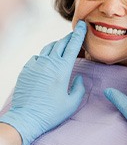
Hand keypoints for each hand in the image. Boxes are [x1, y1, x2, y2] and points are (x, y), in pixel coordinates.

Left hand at [0, 20, 86, 144]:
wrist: (25, 118)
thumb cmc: (51, 113)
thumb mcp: (72, 103)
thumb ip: (79, 88)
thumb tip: (79, 78)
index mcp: (62, 69)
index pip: (73, 46)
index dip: (79, 34)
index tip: (83, 25)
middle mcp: (49, 63)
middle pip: (61, 43)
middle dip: (70, 37)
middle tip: (75, 34)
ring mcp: (36, 64)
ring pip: (49, 47)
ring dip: (58, 44)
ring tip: (63, 45)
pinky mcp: (27, 69)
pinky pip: (38, 56)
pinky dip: (46, 54)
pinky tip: (48, 60)